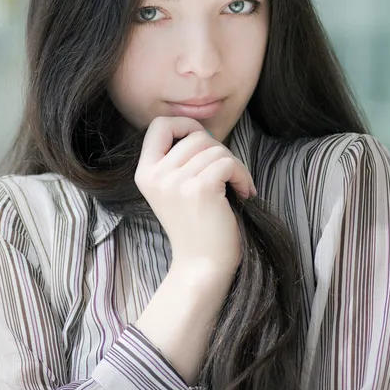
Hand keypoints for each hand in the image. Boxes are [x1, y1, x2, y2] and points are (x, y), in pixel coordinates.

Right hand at [134, 116, 255, 273]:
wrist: (202, 265)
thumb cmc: (196, 225)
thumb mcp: (174, 188)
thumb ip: (178, 159)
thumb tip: (202, 130)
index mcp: (145, 172)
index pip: (159, 125)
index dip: (184, 124)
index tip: (203, 141)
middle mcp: (156, 175)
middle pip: (196, 136)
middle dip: (218, 151)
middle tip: (225, 174)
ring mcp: (176, 182)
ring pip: (216, 149)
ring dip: (233, 166)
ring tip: (235, 186)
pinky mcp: (199, 189)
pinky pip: (229, 163)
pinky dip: (243, 176)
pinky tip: (244, 193)